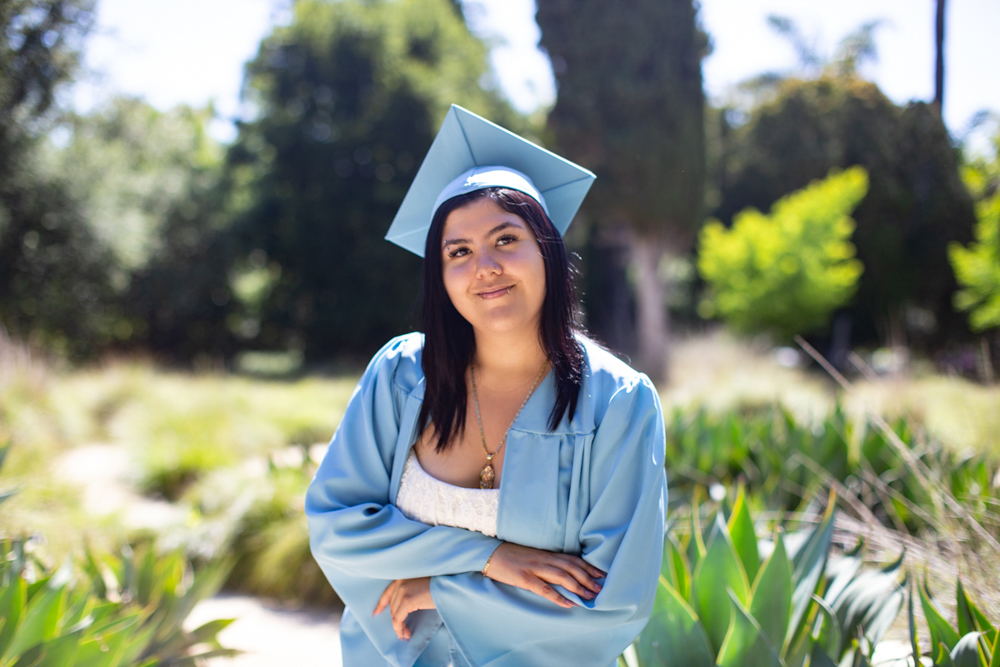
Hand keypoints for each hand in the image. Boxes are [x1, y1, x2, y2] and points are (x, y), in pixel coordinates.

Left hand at [373, 577, 434, 640]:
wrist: (450, 585)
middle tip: (403, 632)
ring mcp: (403, 591)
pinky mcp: (407, 601)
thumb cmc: (440, 585)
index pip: (387, 592)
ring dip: (399, 627)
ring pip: (394, 614)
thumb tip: (402, 610)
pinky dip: (400, 628)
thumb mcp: (420, 585)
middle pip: (392, 606)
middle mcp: (400, 582)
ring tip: (405, 635)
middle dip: (396, 620)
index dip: (381, 604)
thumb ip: (409, 591)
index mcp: (402, 576)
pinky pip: (398, 619)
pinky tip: (405, 634)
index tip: (376, 613)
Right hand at [483, 543, 605, 608]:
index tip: (601, 574)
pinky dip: (558, 596)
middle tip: (600, 588)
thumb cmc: (511, 555)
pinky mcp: (524, 578)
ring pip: (562, 577)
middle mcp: (543, 559)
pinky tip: (568, 604)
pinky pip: (544, 588)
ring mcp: (534, 568)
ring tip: (590, 596)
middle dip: (587, 578)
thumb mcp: (532, 555)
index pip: (572, 559)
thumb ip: (547, 560)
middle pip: (571, 568)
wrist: (489, 553)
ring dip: (578, 587)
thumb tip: (563, 571)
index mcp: (546, 553)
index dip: (588, 566)